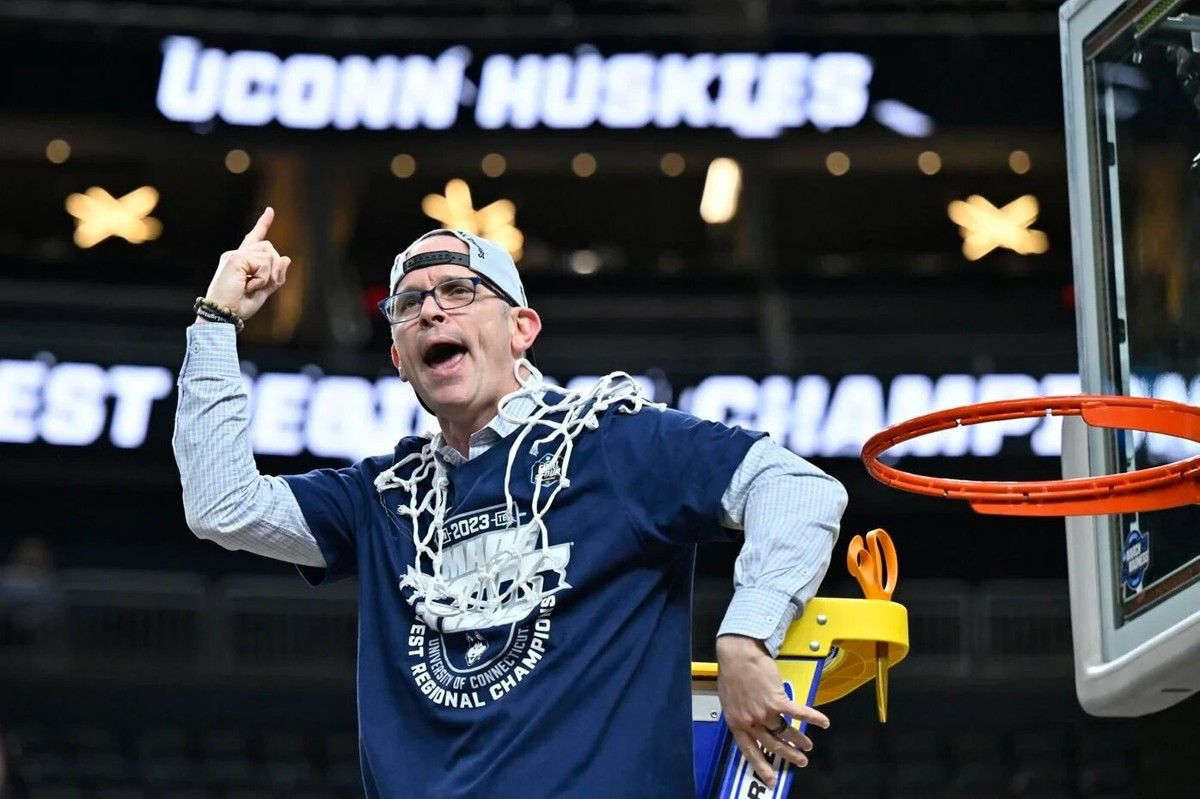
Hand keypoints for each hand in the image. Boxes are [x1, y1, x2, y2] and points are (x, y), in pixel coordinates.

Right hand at [202, 207, 291, 320]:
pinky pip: (263, 263)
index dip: (263, 224)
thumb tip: (287, 258)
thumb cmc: (239, 306)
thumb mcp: (263, 291)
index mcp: (242, 261)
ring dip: (268, 275)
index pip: (254, 239)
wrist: (224, 314)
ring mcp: (235, 255)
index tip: (270, 211)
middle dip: (275, 269)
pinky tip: (248, 286)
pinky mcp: (236, 258)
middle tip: (261, 286)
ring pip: (269, 255)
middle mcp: (237, 254)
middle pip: (270, 249)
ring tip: (252, 287)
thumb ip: (275, 276)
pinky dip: (262, 278)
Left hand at [716, 634, 830, 788]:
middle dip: (789, 755)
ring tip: (808, 745)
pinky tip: (823, 722)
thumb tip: (750, 723)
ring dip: (799, 739)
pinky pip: (798, 713)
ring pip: (786, 731)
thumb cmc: (731, 673)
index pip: (749, 751)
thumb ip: (741, 714)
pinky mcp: (777, 699)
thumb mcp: (729, 700)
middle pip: (772, 745)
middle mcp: (750, 721)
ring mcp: (764, 712)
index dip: (761, 766)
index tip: (770, 779)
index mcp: (736, 723)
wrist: (737, 654)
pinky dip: (813, 718)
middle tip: (800, 761)